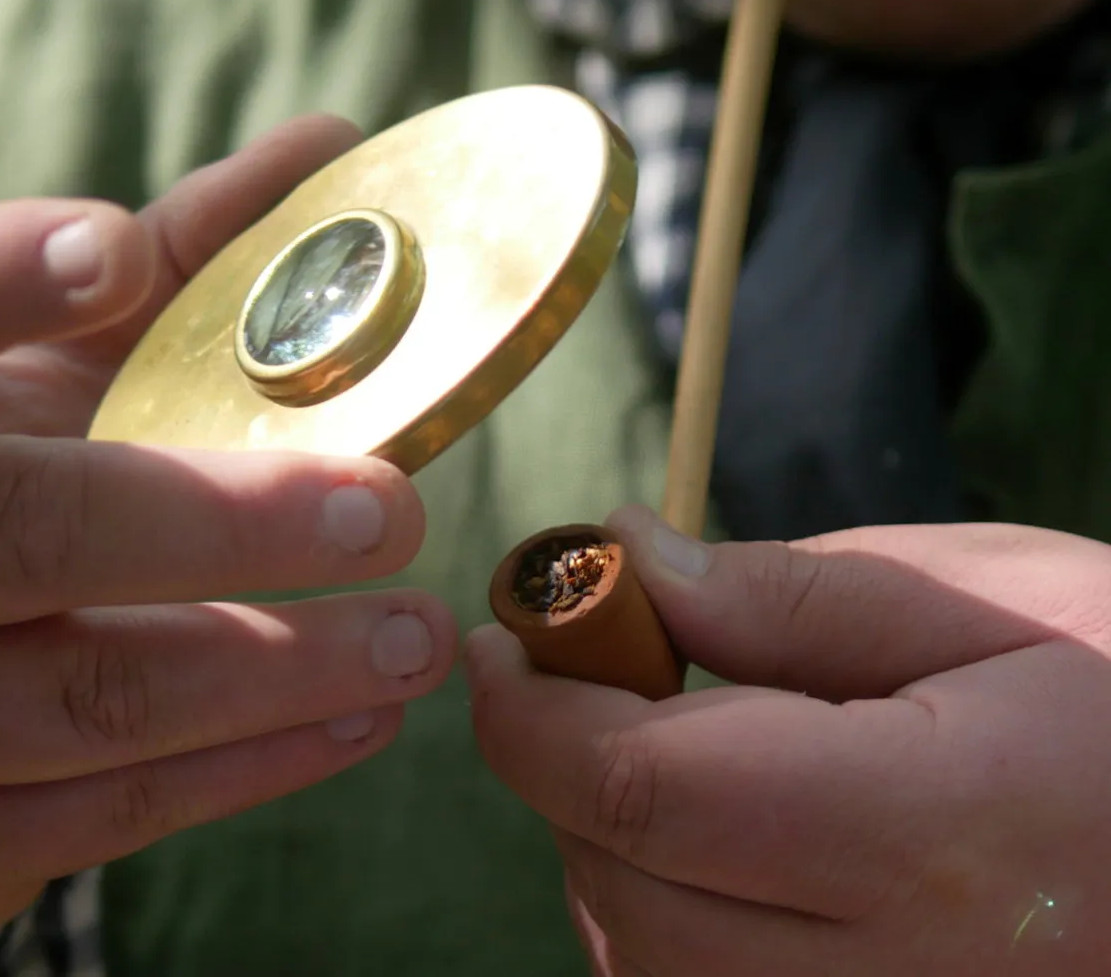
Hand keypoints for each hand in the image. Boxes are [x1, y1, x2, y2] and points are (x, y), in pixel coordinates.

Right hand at [0, 118, 456, 959]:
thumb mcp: (23, 346)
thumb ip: (163, 255)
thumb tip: (327, 144)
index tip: (104, 247)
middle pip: (21, 534)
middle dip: (222, 526)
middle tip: (393, 509)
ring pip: (70, 700)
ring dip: (267, 674)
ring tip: (414, 642)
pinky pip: (70, 823)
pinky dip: (229, 773)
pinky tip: (351, 722)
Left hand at [467, 506, 1110, 975]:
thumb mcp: (994, 603)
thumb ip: (791, 595)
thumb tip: (626, 558)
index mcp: (932, 840)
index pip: (645, 791)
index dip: (534, 712)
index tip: (501, 637)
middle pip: (622, 888)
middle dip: (558, 767)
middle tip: (589, 669)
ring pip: (645, 968)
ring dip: (607, 845)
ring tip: (672, 750)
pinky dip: (664, 921)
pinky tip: (722, 849)